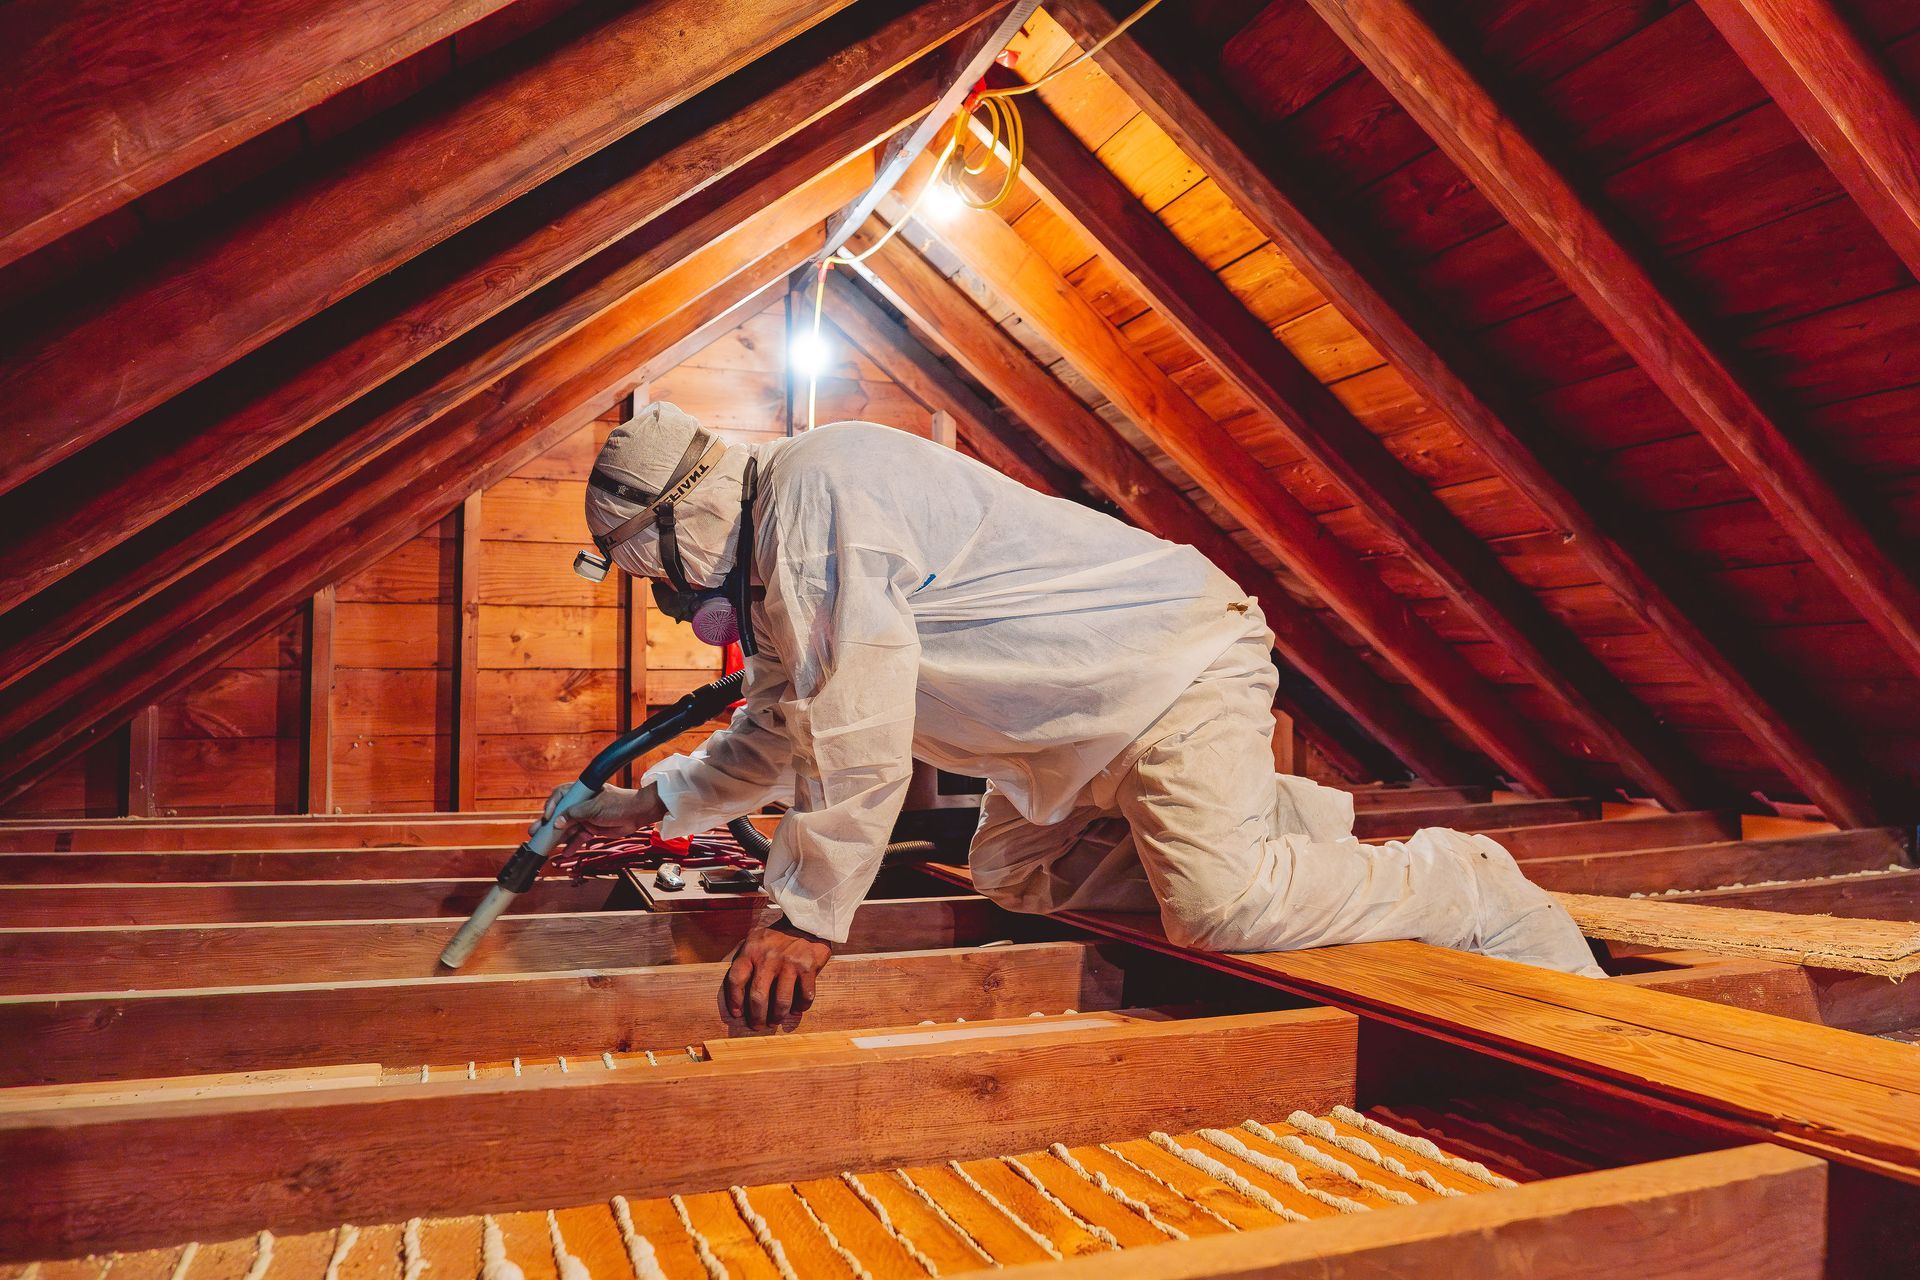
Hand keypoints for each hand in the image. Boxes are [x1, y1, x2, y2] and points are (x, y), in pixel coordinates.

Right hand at [537, 782, 664, 848]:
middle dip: (548, 824)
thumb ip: (575, 814)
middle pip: (560, 814)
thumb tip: (557, 822)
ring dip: (558, 837)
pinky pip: (578, 837)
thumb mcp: (595, 808)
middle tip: (535, 833)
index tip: (547, 817)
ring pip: (568, 828)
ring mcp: (586, 817)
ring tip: (545, 846)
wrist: (638, 814)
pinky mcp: (592, 828)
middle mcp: (581, 804)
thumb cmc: (619, 804)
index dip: (551, 806)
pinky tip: (565, 852)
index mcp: (582, 792)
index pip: (560, 796)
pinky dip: (572, 845)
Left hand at [723, 918, 832, 1029]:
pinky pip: (804, 996)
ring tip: (776, 1020)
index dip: (734, 1001)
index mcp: (751, 951)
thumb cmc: (775, 937)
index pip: (736, 980)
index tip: (737, 1014)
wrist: (805, 921)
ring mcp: (789, 963)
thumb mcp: (754, 941)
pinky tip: (797, 1009)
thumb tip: (729, 985)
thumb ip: (742, 959)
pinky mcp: (808, 967)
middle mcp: (768, 957)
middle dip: (757, 1017)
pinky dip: (800, 1007)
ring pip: (782, 1001)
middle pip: (758, 997)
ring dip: (778, 1016)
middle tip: (758, 1025)